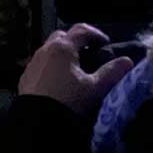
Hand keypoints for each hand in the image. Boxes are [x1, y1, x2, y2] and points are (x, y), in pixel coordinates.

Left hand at [17, 24, 134, 115]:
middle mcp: (45, 49)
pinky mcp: (25, 76)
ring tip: (74, 68)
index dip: (96, 34)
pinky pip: (41, 63)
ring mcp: (33, 62)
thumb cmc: (68, 100)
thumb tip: (127, 61)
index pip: (82, 30)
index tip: (105, 44)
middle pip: (63, 36)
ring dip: (62, 53)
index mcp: (63, 48)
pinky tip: (58, 80)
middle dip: (76, 41)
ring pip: (49, 48)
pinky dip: (51, 65)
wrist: (37, 122)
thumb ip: (111, 73)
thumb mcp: (94, 88)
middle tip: (89, 53)